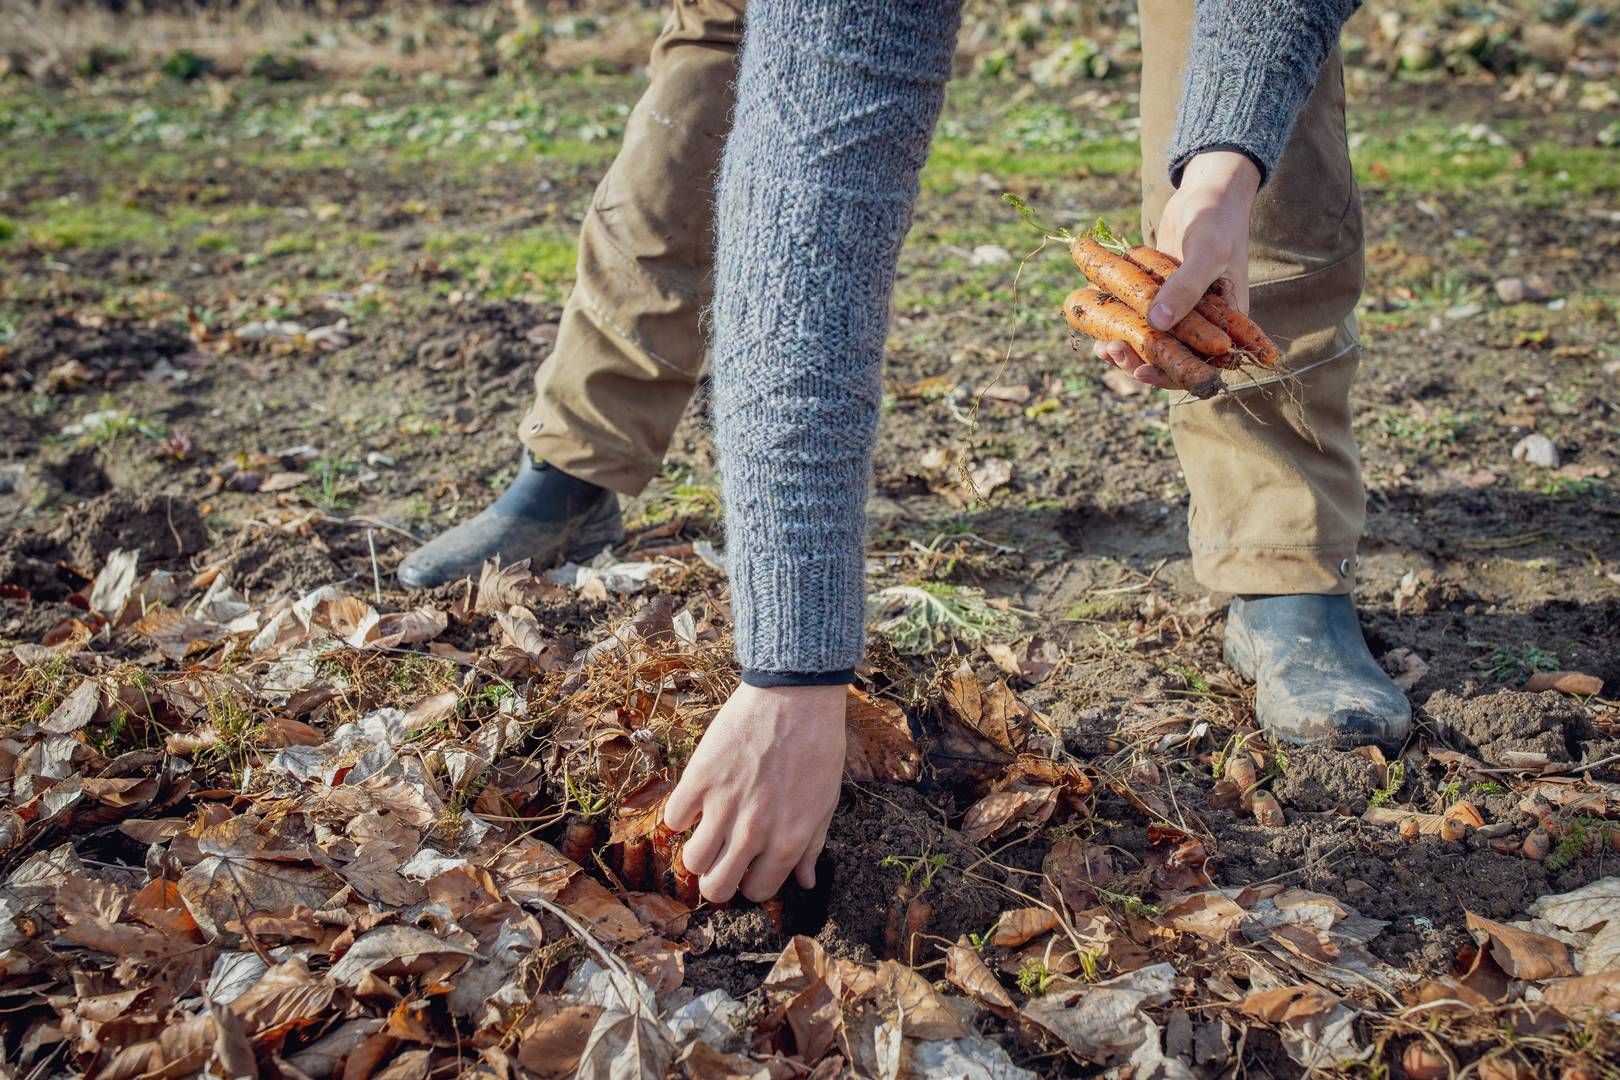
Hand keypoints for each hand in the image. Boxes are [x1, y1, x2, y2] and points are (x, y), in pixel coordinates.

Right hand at [663, 682, 845, 903]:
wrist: (796, 695)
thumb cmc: (818, 746)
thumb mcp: (825, 801)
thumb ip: (812, 847)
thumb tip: (805, 882)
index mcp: (787, 842)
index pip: (757, 891)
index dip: (753, 881)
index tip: (752, 865)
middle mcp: (753, 833)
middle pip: (716, 889)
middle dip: (718, 880)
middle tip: (722, 859)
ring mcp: (723, 806)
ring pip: (692, 862)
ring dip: (699, 850)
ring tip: (710, 829)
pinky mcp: (699, 778)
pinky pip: (673, 819)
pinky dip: (682, 815)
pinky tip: (699, 799)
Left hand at [1096, 150, 1260, 385]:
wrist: (1206, 191)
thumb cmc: (1217, 220)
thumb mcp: (1206, 253)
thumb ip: (1185, 287)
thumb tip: (1158, 324)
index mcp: (1225, 323)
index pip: (1201, 365)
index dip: (1171, 376)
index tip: (1142, 372)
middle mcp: (1201, 322)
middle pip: (1169, 358)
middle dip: (1139, 362)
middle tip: (1113, 352)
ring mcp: (1176, 309)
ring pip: (1149, 340)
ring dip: (1125, 347)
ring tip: (1101, 347)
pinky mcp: (1156, 295)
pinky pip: (1135, 315)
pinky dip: (1116, 320)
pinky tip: (1095, 318)